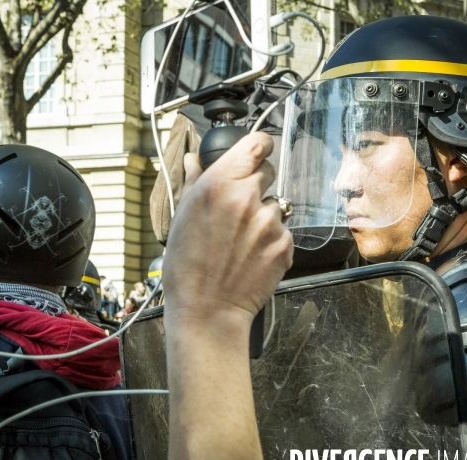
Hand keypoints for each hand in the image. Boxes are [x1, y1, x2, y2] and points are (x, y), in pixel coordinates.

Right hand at [163, 132, 292, 331]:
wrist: (207, 308)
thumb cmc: (187, 266)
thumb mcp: (182, 217)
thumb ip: (194, 180)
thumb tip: (193, 158)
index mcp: (220, 184)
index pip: (258, 143)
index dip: (259, 146)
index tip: (256, 153)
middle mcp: (248, 198)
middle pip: (269, 171)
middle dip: (256, 184)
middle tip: (238, 207)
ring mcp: (270, 222)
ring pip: (276, 205)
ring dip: (263, 215)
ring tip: (241, 239)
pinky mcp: (285, 245)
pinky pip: (283, 231)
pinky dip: (271, 239)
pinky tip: (251, 254)